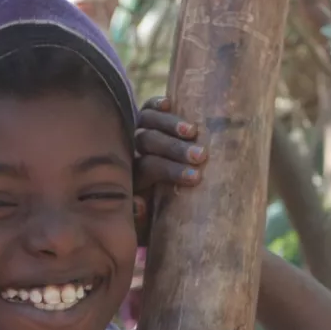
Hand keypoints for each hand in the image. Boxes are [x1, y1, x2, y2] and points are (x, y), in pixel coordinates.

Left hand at [133, 96, 208, 243]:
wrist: (156, 203)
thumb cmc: (159, 219)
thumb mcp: (149, 226)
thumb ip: (142, 219)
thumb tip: (139, 204)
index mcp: (132, 178)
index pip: (149, 167)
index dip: (171, 171)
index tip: (196, 178)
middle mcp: (131, 152)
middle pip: (148, 142)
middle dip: (175, 149)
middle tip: (200, 156)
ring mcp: (137, 134)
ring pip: (147, 122)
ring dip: (170, 124)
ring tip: (193, 131)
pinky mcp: (146, 121)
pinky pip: (147, 110)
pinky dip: (156, 106)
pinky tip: (168, 103)